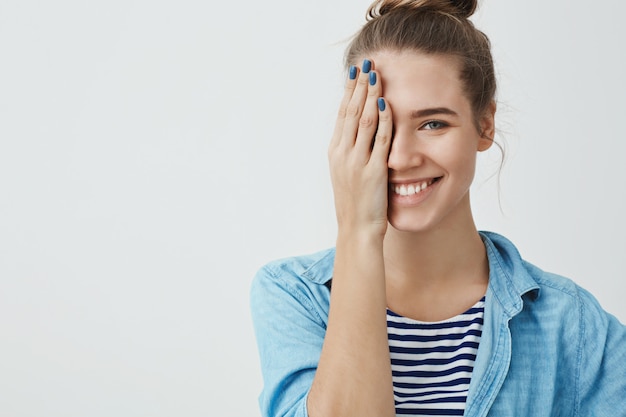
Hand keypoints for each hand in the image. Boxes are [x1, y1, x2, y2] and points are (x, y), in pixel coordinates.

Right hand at [328, 59, 392, 236]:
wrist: (356, 229)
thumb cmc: (354, 203)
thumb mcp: (345, 174)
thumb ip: (351, 151)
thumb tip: (358, 131)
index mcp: (335, 152)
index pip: (342, 114)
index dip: (349, 92)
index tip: (355, 73)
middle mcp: (342, 153)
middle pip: (351, 111)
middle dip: (359, 85)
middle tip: (366, 63)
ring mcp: (356, 162)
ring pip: (363, 121)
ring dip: (370, 95)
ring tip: (376, 75)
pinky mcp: (373, 171)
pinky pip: (379, 140)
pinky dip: (383, 120)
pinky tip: (387, 103)